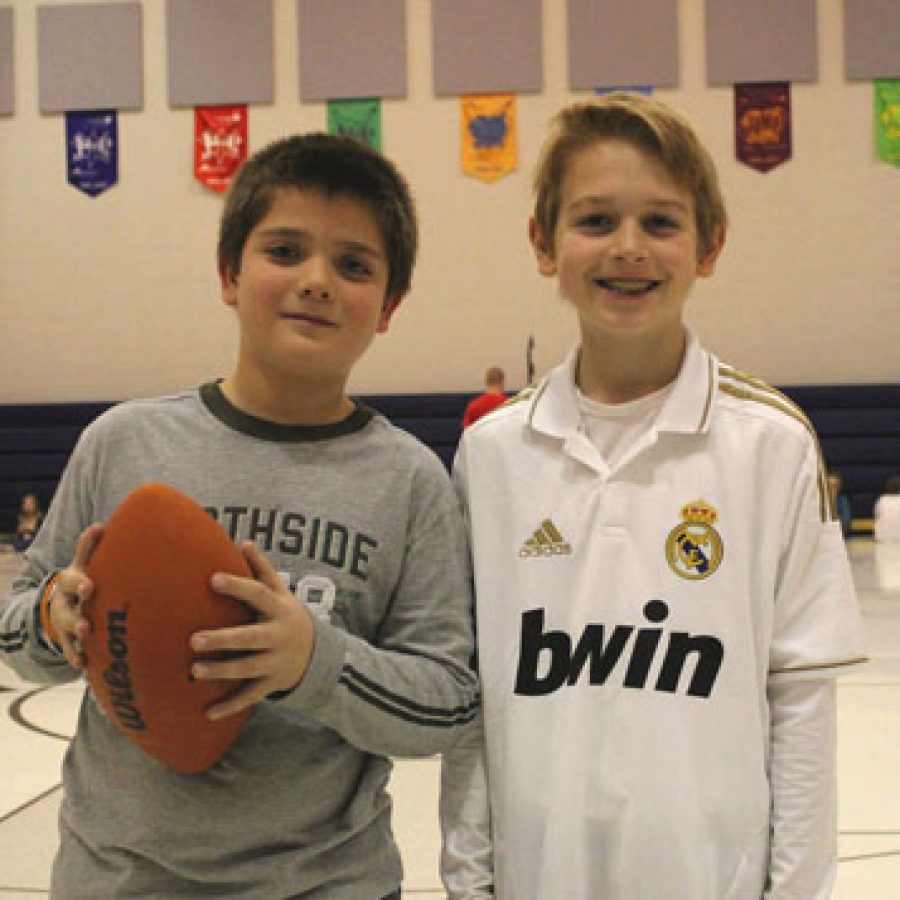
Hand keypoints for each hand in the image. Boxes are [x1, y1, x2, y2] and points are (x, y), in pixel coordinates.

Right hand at [49, 524, 103, 668]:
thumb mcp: (82, 563)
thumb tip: (100, 526)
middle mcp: (64, 604)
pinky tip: (83, 666)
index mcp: (70, 583)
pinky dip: (76, 657)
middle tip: (84, 625)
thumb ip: (88, 547)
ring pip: (65, 632)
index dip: (80, 584)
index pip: (73, 582)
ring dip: (74, 639)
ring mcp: (63, 623)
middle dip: (74, 618)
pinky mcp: (67, 639)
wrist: (61, 600)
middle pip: (65, 612)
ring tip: (84, 643)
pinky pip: (70, 650)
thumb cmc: (81, 578)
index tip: (90, 587)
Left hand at [189, 542, 315, 719]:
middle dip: (223, 639)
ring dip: (221, 671)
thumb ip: (263, 569)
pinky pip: (250, 697)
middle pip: (250, 638)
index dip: (237, 586)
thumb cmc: (287, 616)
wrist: (318, 655)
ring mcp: (275, 662)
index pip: (258, 595)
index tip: (213, 578)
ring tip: (194, 671)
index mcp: (278, 610)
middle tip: (193, 639)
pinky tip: (207, 713)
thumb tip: (243, 542)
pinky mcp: (271, 684)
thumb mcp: (282, 593)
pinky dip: (230, 706)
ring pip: (247, 668)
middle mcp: (278, 636)